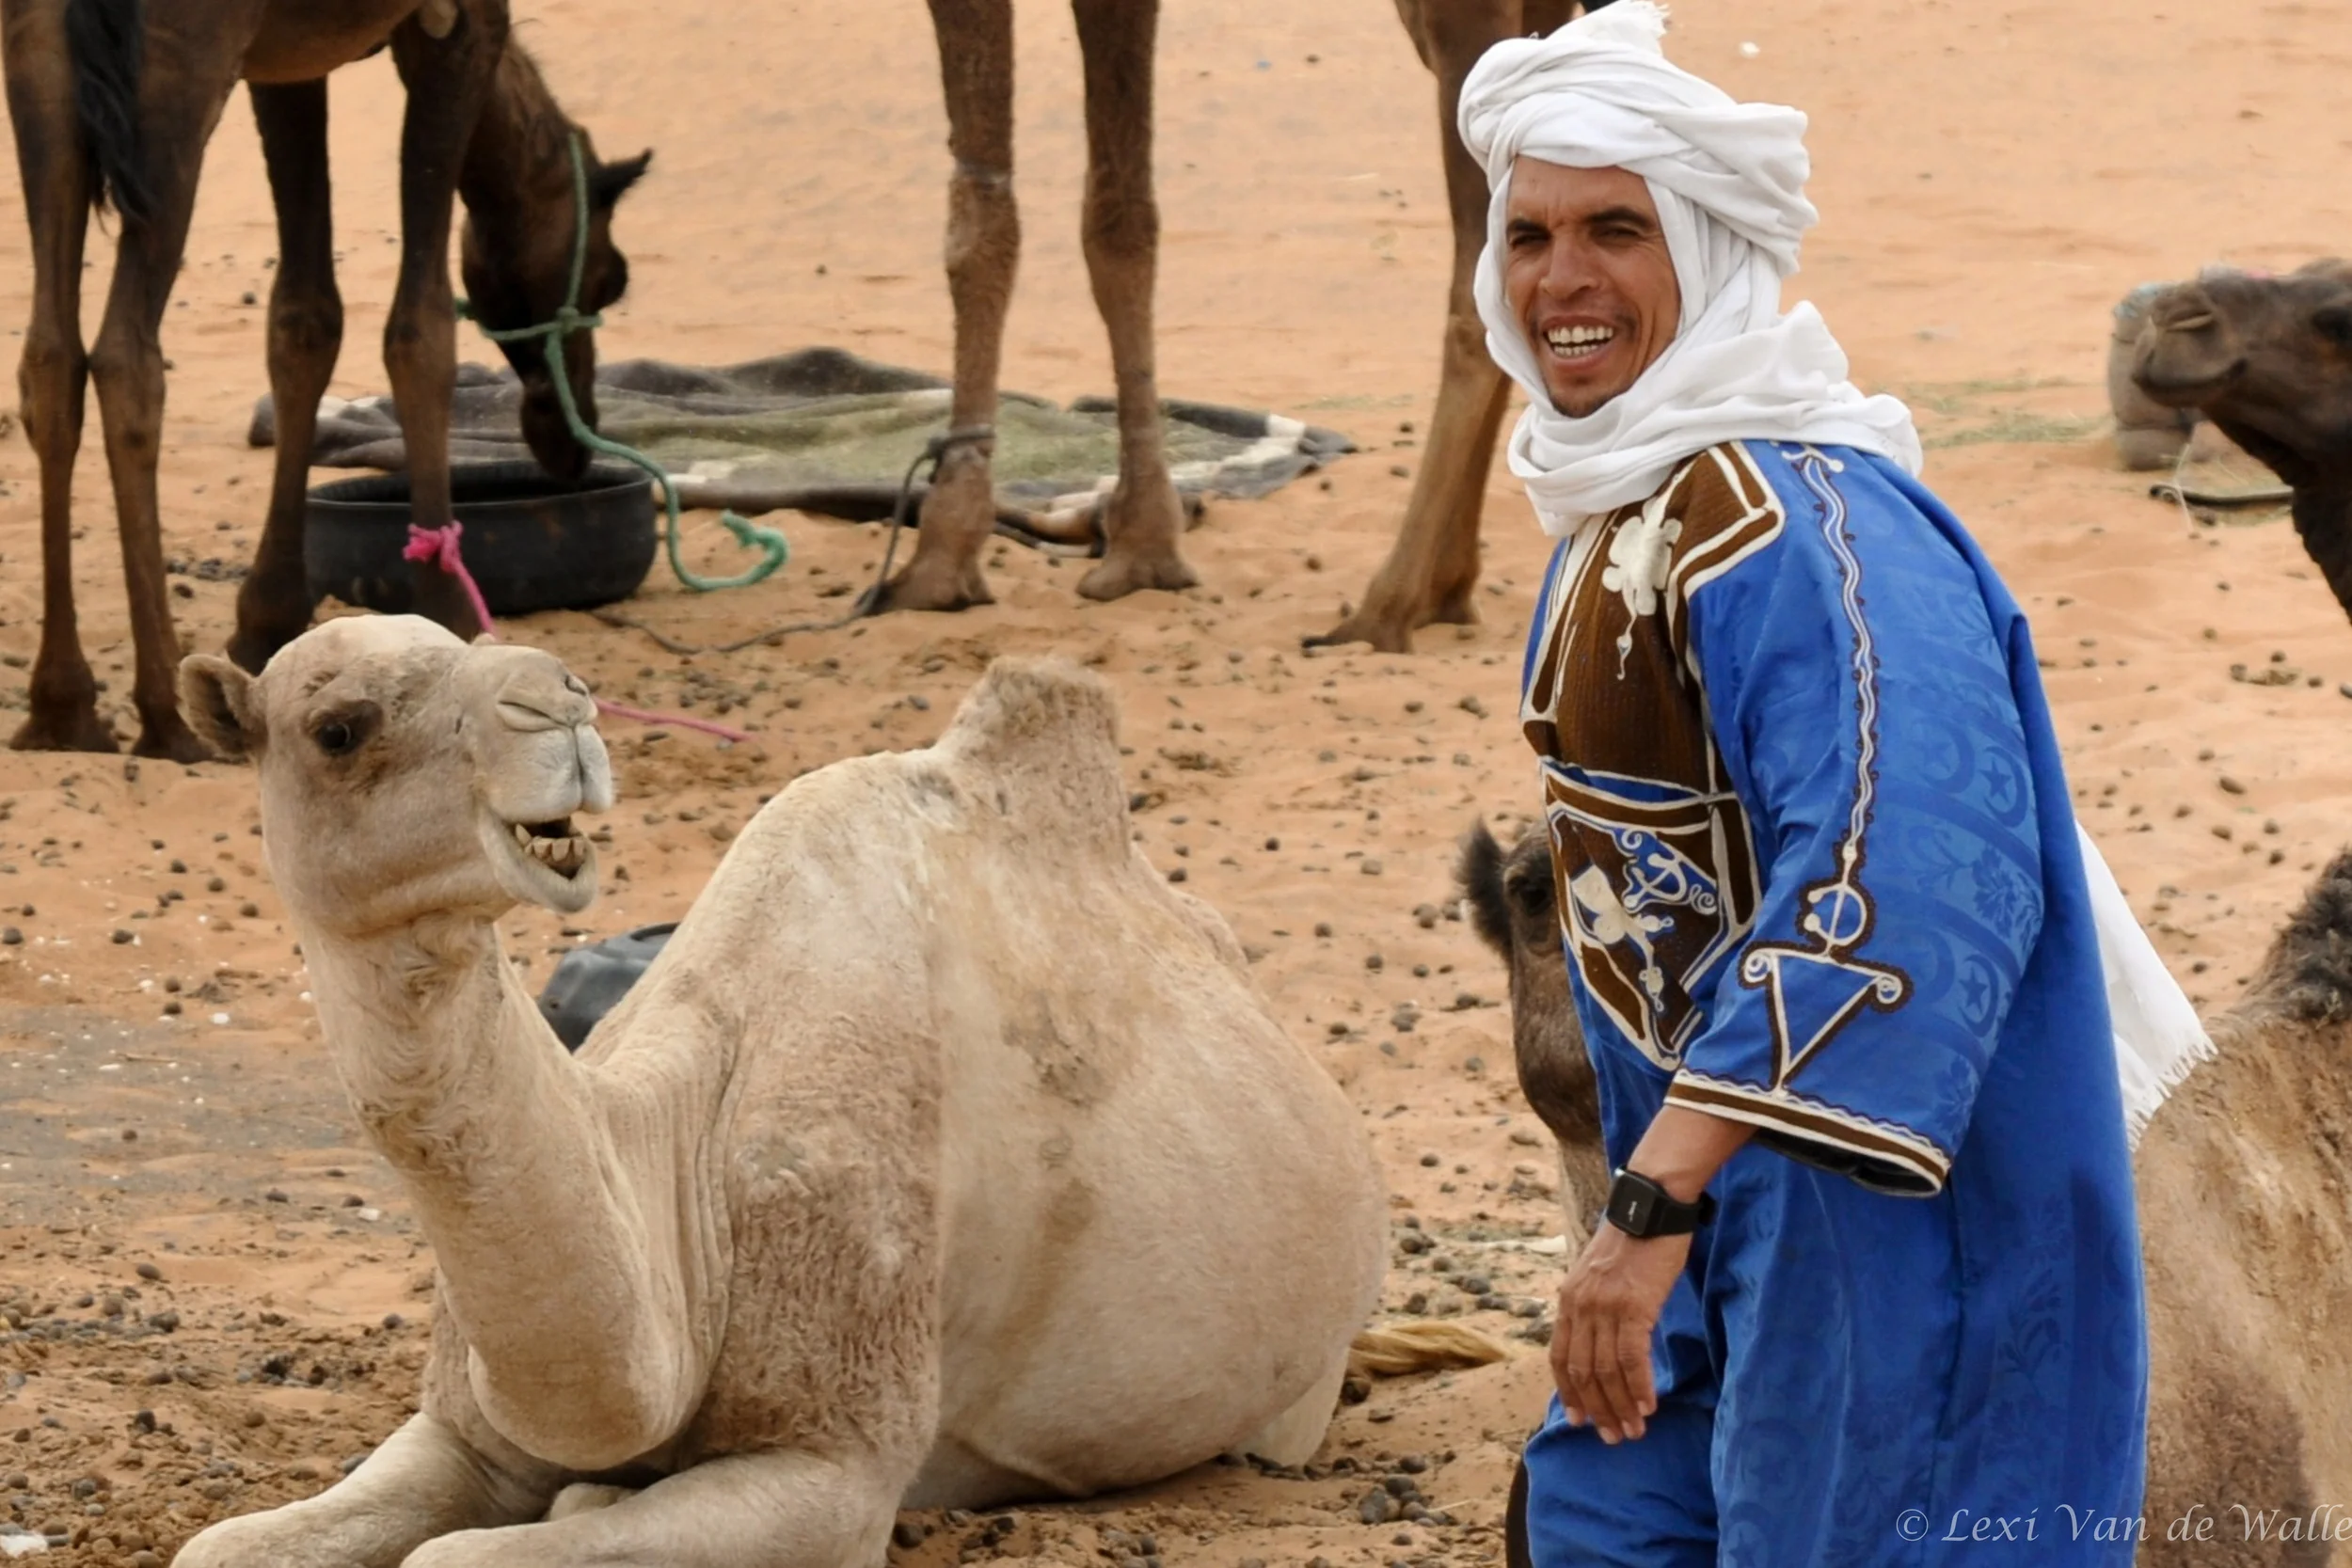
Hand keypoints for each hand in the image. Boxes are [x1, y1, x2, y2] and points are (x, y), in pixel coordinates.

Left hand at [1550, 1221, 1688, 1443]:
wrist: (1651, 1204)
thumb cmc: (1633, 1239)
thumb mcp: (1600, 1272)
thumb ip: (1595, 1305)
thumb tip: (1602, 1340)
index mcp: (1568, 1298)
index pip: (1559, 1356)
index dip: (1568, 1392)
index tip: (1579, 1420)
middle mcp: (1580, 1304)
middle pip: (1581, 1370)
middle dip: (1597, 1409)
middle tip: (1613, 1436)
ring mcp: (1604, 1305)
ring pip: (1606, 1370)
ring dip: (1621, 1406)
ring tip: (1634, 1430)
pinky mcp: (1633, 1305)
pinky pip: (1631, 1357)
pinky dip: (1638, 1386)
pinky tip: (1648, 1405)